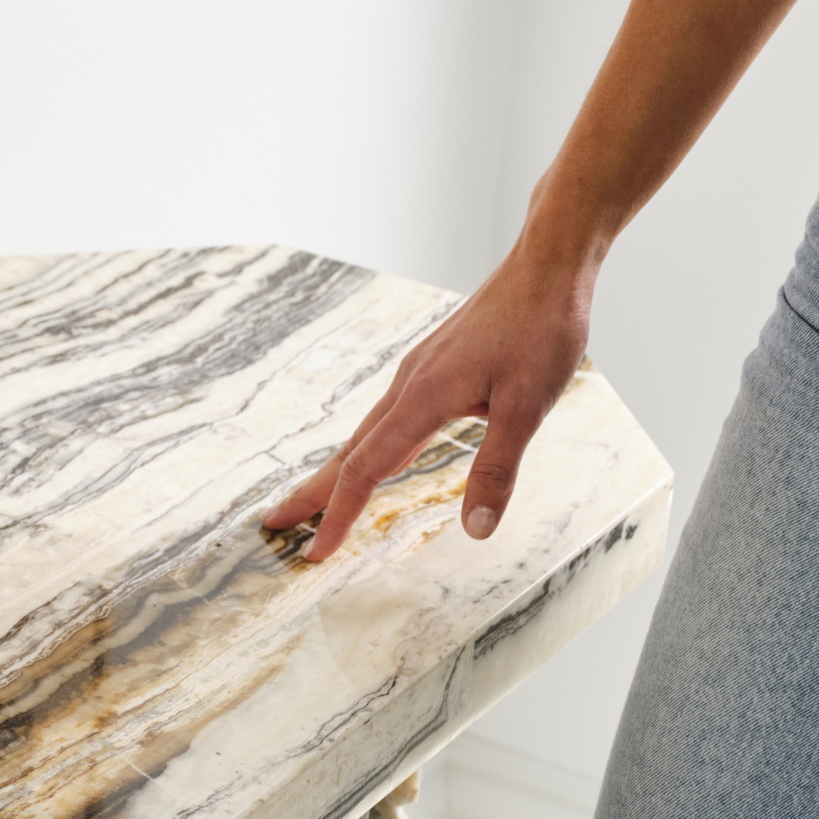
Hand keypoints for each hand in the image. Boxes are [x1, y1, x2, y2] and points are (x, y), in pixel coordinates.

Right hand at [262, 237, 598, 561]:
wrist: (546, 266)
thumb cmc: (540, 330)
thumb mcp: (528, 407)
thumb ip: (497, 471)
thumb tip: (475, 531)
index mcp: (422, 399)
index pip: (365, 470)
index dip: (338, 515)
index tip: (314, 553)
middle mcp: (407, 386)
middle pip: (348, 453)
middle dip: (310, 493)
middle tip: (273, 524)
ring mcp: (415, 375)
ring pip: (363, 435)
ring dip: (335, 472)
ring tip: (311, 500)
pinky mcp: (430, 368)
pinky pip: (385, 419)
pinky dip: (365, 448)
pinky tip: (373, 459)